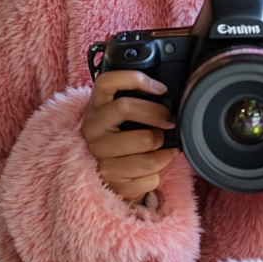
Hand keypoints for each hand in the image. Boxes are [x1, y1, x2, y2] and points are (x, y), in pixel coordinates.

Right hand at [83, 71, 178, 202]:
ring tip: (164, 147)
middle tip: (170, 120)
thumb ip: (136, 103)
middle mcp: (93, 130)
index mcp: (96, 109)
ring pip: (145, 142)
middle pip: (126, 107)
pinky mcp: (112, 182)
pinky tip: (154, 168)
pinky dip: (160, 171)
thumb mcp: (120, 118)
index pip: (106, 82)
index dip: (134, 79)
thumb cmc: (122, 140)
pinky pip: (149, 175)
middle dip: (157, 113)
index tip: (160, 88)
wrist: (109, 179)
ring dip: (164, 148)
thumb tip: (169, 98)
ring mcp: (100, 157)